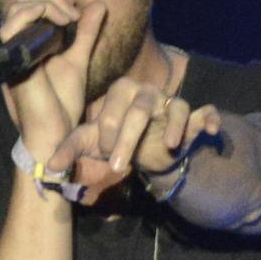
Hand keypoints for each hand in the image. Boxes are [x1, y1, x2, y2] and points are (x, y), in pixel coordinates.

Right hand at [0, 0, 110, 197]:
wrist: (54, 130)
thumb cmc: (62, 102)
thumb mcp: (78, 58)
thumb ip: (86, 33)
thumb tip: (98, 3)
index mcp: (28, 43)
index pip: (31, 4)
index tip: (78, 10)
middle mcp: (17, 44)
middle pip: (24, 0)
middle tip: (74, 14)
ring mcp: (13, 51)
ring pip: (18, 7)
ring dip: (48, 3)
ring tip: (69, 18)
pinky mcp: (12, 60)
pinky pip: (12, 26)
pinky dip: (37, 13)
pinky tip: (61, 22)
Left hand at [52, 74, 221, 189]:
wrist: (144, 152)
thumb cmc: (114, 141)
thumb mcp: (89, 144)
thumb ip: (69, 151)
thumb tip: (48, 167)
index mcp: (120, 92)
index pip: (113, 111)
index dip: (109, 136)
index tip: (107, 158)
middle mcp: (148, 93)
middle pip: (140, 110)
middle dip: (129, 140)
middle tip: (117, 168)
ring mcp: (172, 103)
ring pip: (176, 107)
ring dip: (174, 126)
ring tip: (169, 145)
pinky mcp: (194, 116)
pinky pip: (206, 111)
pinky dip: (210, 119)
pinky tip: (211, 130)